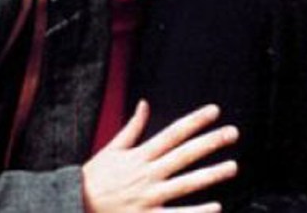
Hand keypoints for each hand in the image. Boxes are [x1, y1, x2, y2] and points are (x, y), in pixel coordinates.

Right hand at [82, 101, 238, 212]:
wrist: (74, 204)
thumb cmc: (95, 178)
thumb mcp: (112, 149)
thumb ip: (133, 127)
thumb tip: (144, 104)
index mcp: (141, 155)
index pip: (174, 133)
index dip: (195, 121)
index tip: (215, 111)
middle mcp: (148, 173)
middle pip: (185, 154)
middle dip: (211, 142)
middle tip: (233, 133)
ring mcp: (149, 197)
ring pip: (186, 184)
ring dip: (211, 175)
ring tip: (233, 167)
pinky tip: (215, 207)